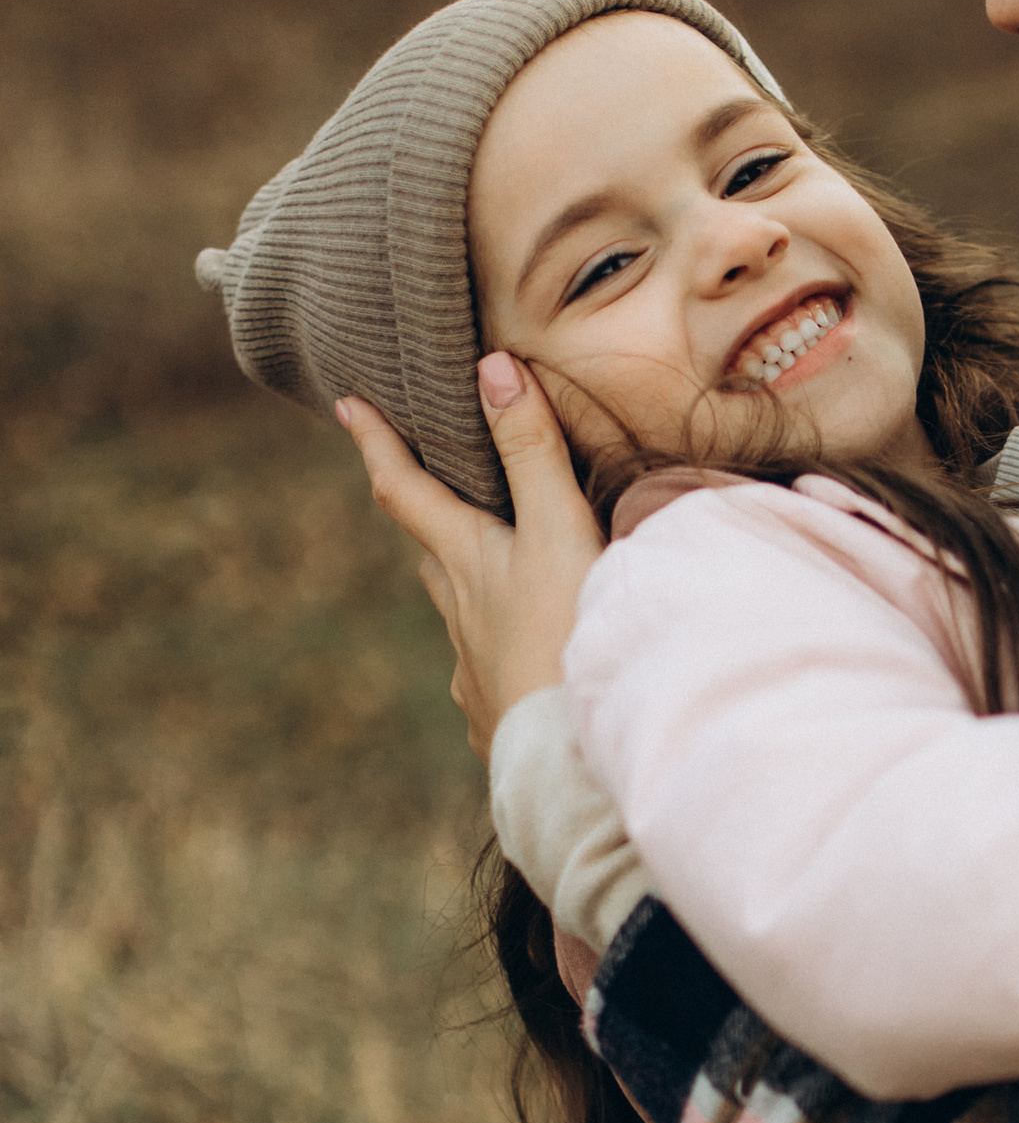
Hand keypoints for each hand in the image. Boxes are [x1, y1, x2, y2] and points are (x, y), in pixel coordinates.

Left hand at [337, 356, 603, 762]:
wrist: (570, 758)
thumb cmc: (568, 636)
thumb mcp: (559, 531)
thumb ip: (532, 452)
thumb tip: (491, 365)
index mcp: (466, 562)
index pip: (405, 491)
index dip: (376, 443)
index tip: (345, 405)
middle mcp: (458, 616)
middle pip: (434, 558)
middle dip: (436, 525)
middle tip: (442, 500)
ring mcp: (471, 675)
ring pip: (463, 621)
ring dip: (476, 597)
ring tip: (507, 588)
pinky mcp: (496, 723)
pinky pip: (492, 683)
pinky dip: (508, 666)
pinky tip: (534, 677)